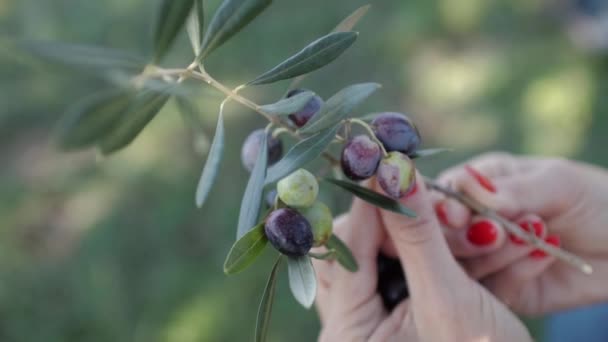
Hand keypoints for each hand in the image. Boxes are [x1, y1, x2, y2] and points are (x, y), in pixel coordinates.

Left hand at [313, 177, 530, 341]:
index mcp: (347, 331)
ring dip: (420, 232)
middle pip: (358, 250)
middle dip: (396, 219)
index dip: (369, 203)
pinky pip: (404, 269)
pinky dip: (433, 250)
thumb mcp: (447, 298)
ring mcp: (375, 319)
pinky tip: (458, 232)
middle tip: (418, 189)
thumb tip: (394, 170)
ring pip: (383, 255)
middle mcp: (351, 326)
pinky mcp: (400, 313)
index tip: (386, 160)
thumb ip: (417, 234)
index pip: (344, 251)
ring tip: (443, 208)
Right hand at [435, 152, 607, 314]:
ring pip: (461, 265)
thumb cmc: (595, 199)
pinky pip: (493, 289)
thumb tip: (465, 187)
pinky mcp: (505, 288)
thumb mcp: (557, 183)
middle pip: (441, 234)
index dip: (441, 205)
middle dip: (461, 235)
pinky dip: (515, 273)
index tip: (453, 216)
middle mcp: (477, 221)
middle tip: (493, 234)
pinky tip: (545, 254)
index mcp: (482, 184)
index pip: (444, 193)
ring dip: (494, 254)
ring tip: (535, 238)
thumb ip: (511, 188)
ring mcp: (488, 258)